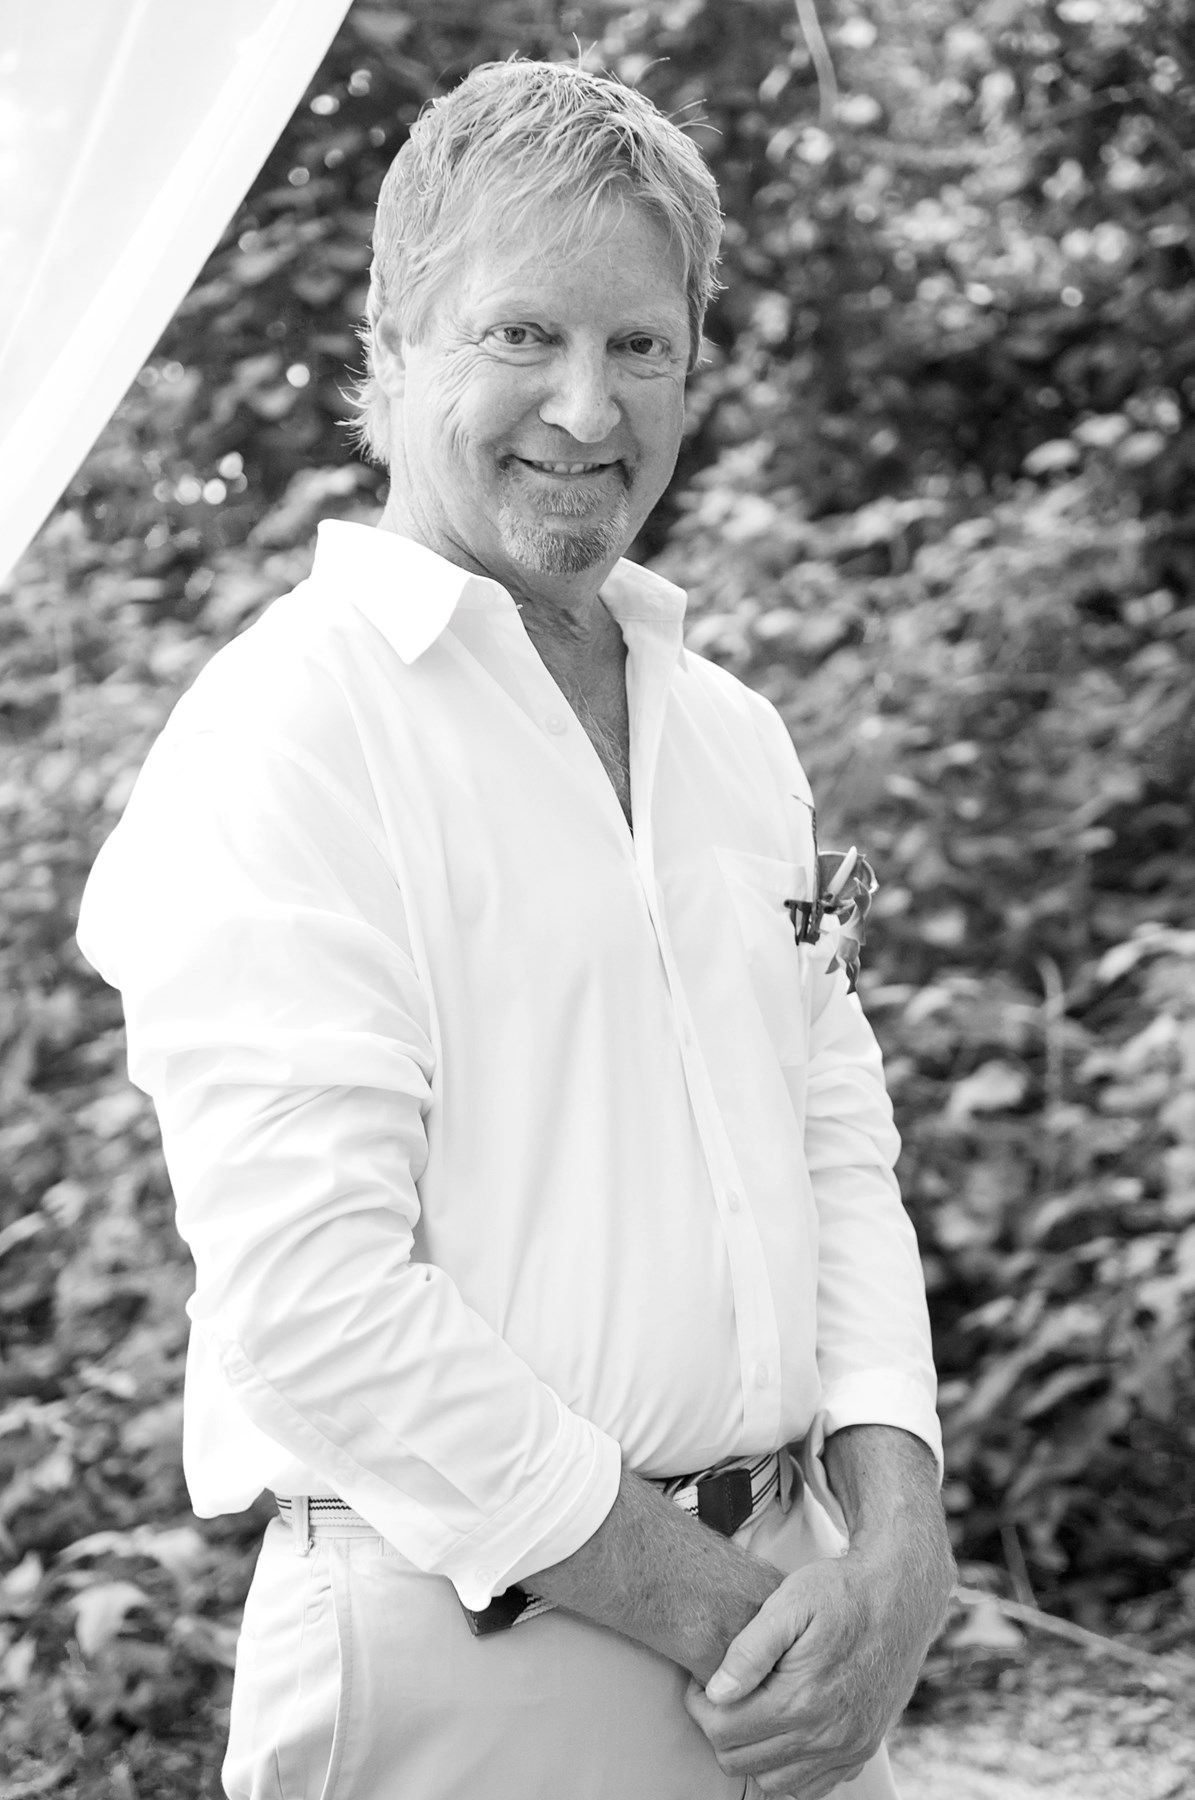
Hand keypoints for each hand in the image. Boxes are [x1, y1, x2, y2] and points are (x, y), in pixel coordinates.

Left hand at [684, 1551, 899, 1796]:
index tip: (703, 1682)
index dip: (700, 1706)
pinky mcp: (862, 1752)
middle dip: (720, 1728)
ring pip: (772, 1783)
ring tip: (752, 1708)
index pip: (724, 1730)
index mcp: (803, 1699)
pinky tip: (783, 1728)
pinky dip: (787, 1767)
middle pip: (741, 1761)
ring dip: (751, 1751)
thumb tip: (716, 1692)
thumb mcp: (791, 1601)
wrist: (902, 1596)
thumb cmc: (842, 1592)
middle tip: (725, 1692)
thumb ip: (749, 1650)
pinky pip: (809, 1787)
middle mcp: (828, 1735)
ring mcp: (848, 1749)